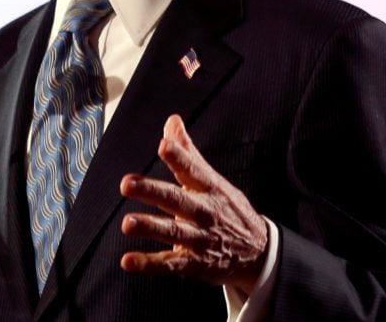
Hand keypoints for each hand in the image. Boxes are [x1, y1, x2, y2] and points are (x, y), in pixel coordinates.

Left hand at [118, 115, 269, 289]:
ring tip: (127, 223)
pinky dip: (149, 264)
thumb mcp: (213, 180)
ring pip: (173, 233)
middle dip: (152, 191)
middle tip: (126, 183)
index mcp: (209, 188)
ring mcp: (200, 240)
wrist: (259, 252)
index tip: (163, 145)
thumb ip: (188, 153)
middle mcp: (205, 212)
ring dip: (150, 227)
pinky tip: (128, 261)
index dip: (179, 157)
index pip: (193, 170)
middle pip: (177, 200)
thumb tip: (171, 120)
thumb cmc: (227, 209)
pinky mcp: (194, 264)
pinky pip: (170, 264)